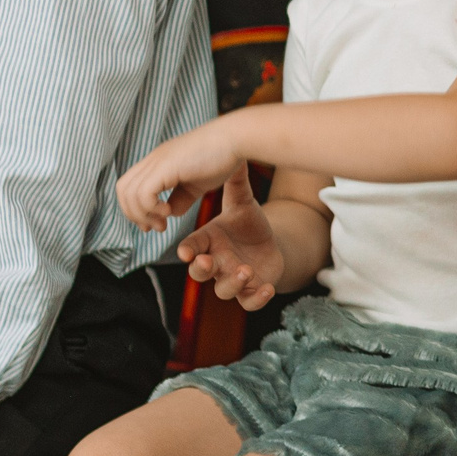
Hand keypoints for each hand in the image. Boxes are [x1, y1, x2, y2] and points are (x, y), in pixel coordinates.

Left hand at [116, 118, 244, 231]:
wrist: (236, 139)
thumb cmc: (223, 157)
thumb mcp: (197, 184)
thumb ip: (181, 198)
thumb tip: (170, 212)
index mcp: (159, 162)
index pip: (130, 186)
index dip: (136, 209)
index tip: (156, 223)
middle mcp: (153, 159)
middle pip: (123, 190)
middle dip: (135, 215)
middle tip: (157, 227)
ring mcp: (157, 161)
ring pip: (128, 193)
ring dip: (143, 214)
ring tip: (164, 222)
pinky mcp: (165, 166)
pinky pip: (143, 193)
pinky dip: (151, 208)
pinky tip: (168, 212)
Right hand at [175, 164, 285, 307]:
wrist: (270, 243)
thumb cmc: (248, 224)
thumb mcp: (242, 202)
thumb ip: (234, 183)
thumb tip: (232, 154)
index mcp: (209, 241)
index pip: (192, 247)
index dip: (188, 251)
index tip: (186, 251)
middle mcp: (216, 262)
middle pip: (199, 273)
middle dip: (201, 269)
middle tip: (208, 261)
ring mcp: (232, 278)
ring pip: (223, 290)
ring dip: (231, 283)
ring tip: (245, 270)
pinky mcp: (251, 290)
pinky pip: (249, 302)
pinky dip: (256, 298)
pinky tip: (266, 287)